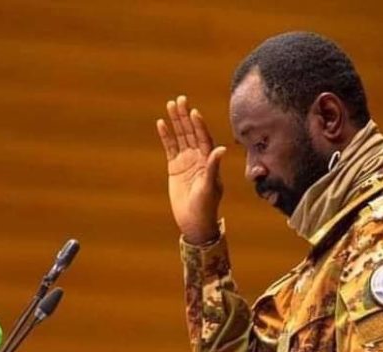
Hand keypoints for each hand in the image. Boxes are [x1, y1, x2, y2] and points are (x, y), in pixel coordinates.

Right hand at [156, 95, 226, 244]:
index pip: (203, 137)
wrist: (194, 221)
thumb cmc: (206, 205)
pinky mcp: (174, 167)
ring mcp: (186, 161)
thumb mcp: (210, 186)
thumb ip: (213, 166)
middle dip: (185, 116)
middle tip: (180, 99)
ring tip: (170, 104)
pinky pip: (170, 147)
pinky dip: (166, 136)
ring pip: (180, 136)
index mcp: (209, 160)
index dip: (199, 125)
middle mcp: (198, 157)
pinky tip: (162, 123)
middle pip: (191, 132)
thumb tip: (221, 148)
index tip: (194, 111)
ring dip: (176, 121)